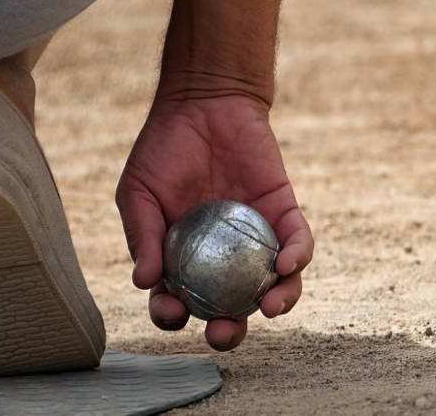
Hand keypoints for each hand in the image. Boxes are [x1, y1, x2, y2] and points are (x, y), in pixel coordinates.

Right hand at [115, 94, 312, 350]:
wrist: (203, 103)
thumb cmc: (164, 148)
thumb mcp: (139, 191)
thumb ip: (141, 235)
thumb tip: (143, 283)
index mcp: (183, 256)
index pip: (180, 300)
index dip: (175, 316)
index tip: (175, 313)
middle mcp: (221, 254)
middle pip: (230, 305)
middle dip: (231, 330)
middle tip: (226, 332)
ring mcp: (254, 236)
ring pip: (272, 283)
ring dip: (276, 303)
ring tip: (269, 308)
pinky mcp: (283, 212)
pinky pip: (297, 242)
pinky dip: (297, 257)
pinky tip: (286, 265)